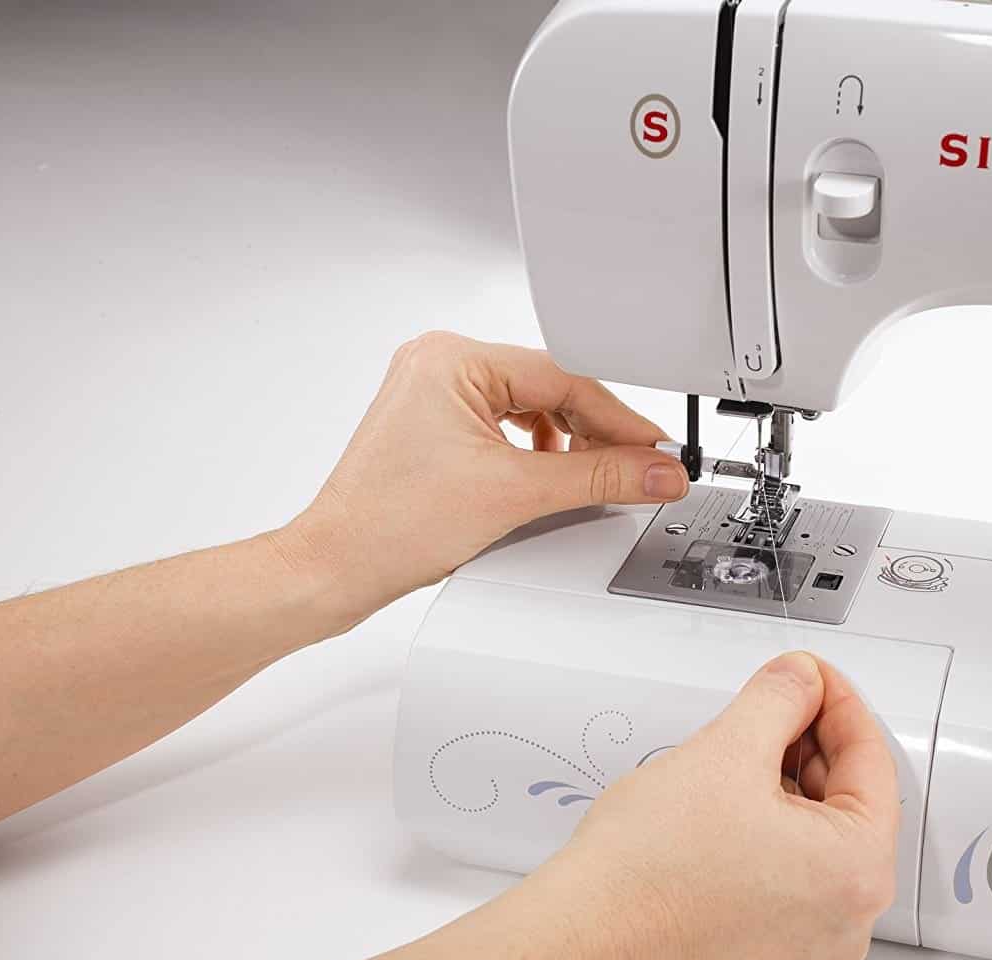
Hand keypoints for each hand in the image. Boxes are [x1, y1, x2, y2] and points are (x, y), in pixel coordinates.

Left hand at [278, 332, 688, 621]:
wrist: (335, 570)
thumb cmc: (389, 526)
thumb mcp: (514, 495)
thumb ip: (598, 478)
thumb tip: (656, 470)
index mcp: (452, 358)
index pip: (564, 377)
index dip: (619, 419)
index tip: (656, 450)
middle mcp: (439, 364)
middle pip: (550, 390)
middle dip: (596, 434)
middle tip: (642, 469)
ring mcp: (433, 394)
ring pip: (530, 409)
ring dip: (567, 444)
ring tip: (596, 479)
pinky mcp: (434, 425)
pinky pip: (506, 426)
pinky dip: (537, 453)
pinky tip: (552, 479)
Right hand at [527, 651, 900, 959]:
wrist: (584, 938)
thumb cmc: (648, 876)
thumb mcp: (726, 750)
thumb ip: (778, 698)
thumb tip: (798, 681)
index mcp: (857, 872)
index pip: (870, 758)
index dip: (836, 699)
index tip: (810, 674)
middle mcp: (846, 916)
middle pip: (850, 796)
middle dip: (810, 739)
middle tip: (777, 697)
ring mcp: (809, 936)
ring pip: (818, 830)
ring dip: (786, 777)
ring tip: (741, 744)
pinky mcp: (770, 943)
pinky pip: (791, 864)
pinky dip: (770, 820)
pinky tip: (730, 792)